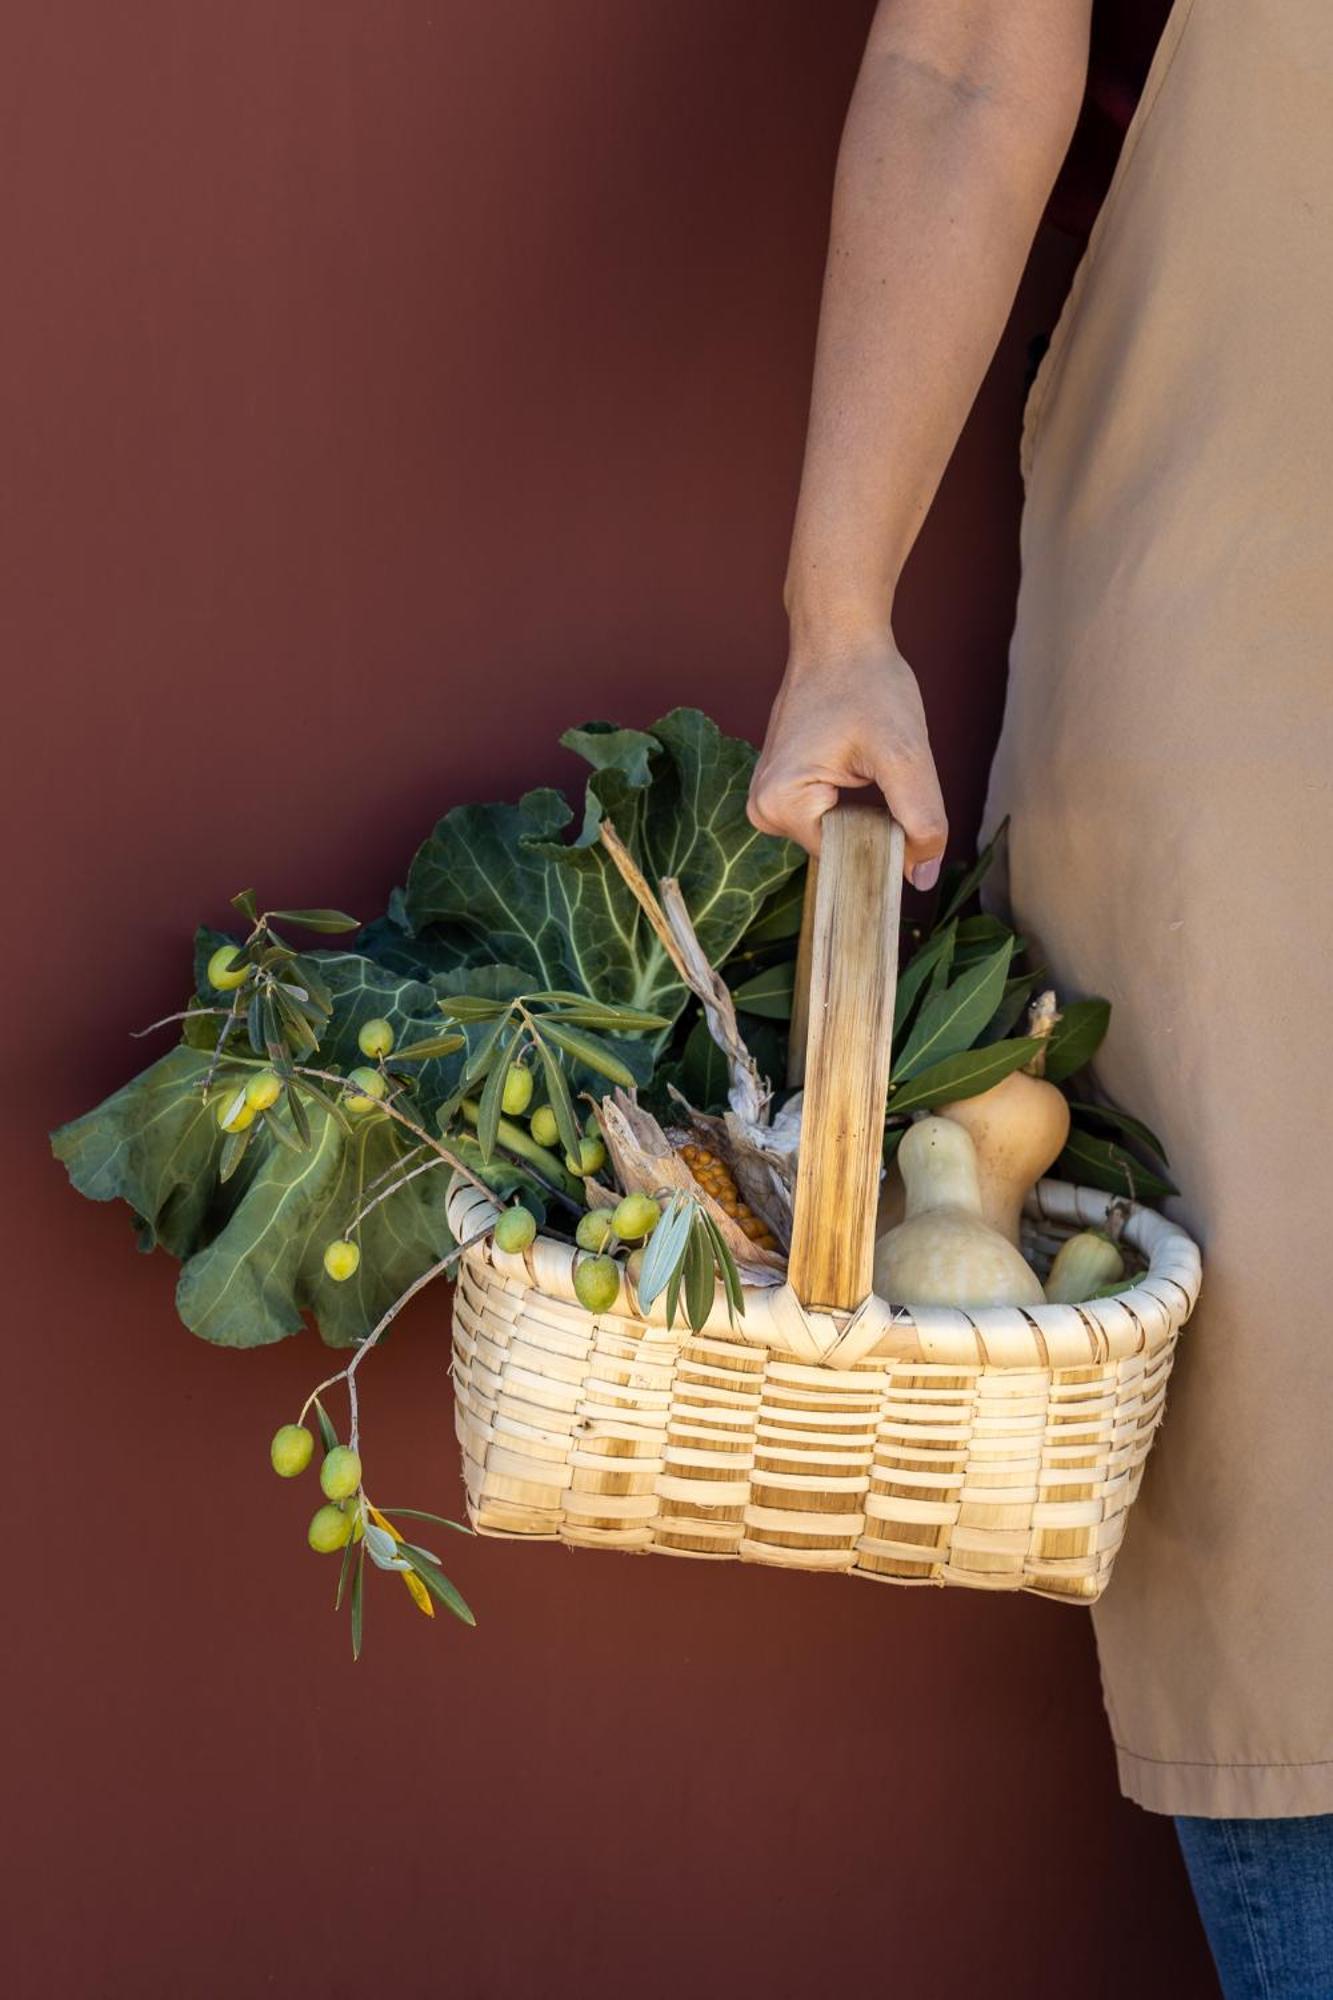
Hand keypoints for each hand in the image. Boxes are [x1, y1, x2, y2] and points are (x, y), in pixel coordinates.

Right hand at [746, 633, 947, 880]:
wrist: (839, 636)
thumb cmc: (867, 682)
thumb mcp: (904, 753)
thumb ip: (920, 818)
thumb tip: (922, 876)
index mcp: (779, 805)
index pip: (845, 861)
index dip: (887, 843)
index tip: (906, 805)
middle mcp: (763, 809)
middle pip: (840, 850)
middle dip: (877, 823)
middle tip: (889, 773)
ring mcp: (768, 799)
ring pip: (839, 835)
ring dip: (869, 811)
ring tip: (872, 764)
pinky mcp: (782, 788)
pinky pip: (830, 817)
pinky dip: (857, 801)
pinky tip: (861, 766)